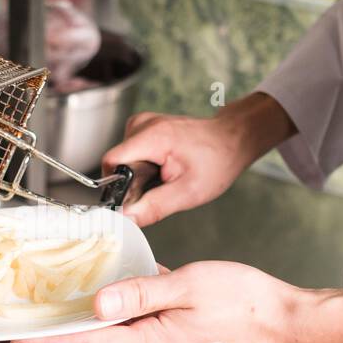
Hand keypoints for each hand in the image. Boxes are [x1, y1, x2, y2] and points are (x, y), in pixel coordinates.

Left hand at [10, 262, 342, 342]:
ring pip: (126, 334)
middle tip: (38, 317)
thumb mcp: (188, 286)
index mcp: (153, 342)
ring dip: (103, 320)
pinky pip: (149, 328)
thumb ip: (140, 294)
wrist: (290, 325)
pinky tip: (140, 290)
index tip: (19, 341)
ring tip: (79, 299)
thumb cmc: (248, 304)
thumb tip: (98, 305)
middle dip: (67, 332)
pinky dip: (134, 313)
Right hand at [104, 93, 295, 226]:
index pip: (111, 161)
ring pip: (123, 160)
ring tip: (165, 176)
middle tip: (161, 186)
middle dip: (133, 182)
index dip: (116, 185)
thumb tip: (126, 219)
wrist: (232, 140)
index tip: (132, 198)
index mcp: (152, 136)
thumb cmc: (217, 161)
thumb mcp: (188, 192)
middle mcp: (144, 124)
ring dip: (139, 175)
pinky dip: (144, 166)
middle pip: (117, 163)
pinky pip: (131, 154)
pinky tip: (162, 168)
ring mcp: (144, 124)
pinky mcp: (145, 129)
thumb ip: (154, 207)